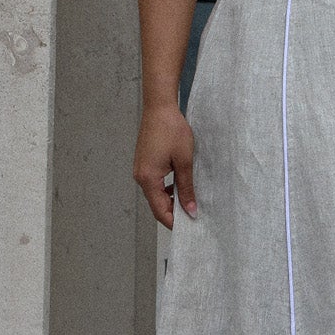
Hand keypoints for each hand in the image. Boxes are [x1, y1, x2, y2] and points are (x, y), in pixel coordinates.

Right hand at [133, 101, 197, 228]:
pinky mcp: (144, 163)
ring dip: (170, 200)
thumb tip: (190, 210)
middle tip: (193, 215)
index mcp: (148, 179)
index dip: (175, 222)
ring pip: (155, 195)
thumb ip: (186, 188)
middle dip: (173, 212)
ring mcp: (140, 170)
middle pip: (156, 205)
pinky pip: (154, 184)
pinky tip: (180, 184)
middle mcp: (140, 177)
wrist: (159, 108)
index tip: (190, 226)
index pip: (160, 211)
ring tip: (189, 200)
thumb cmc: (172, 130)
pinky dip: (166, 189)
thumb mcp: (184, 161)